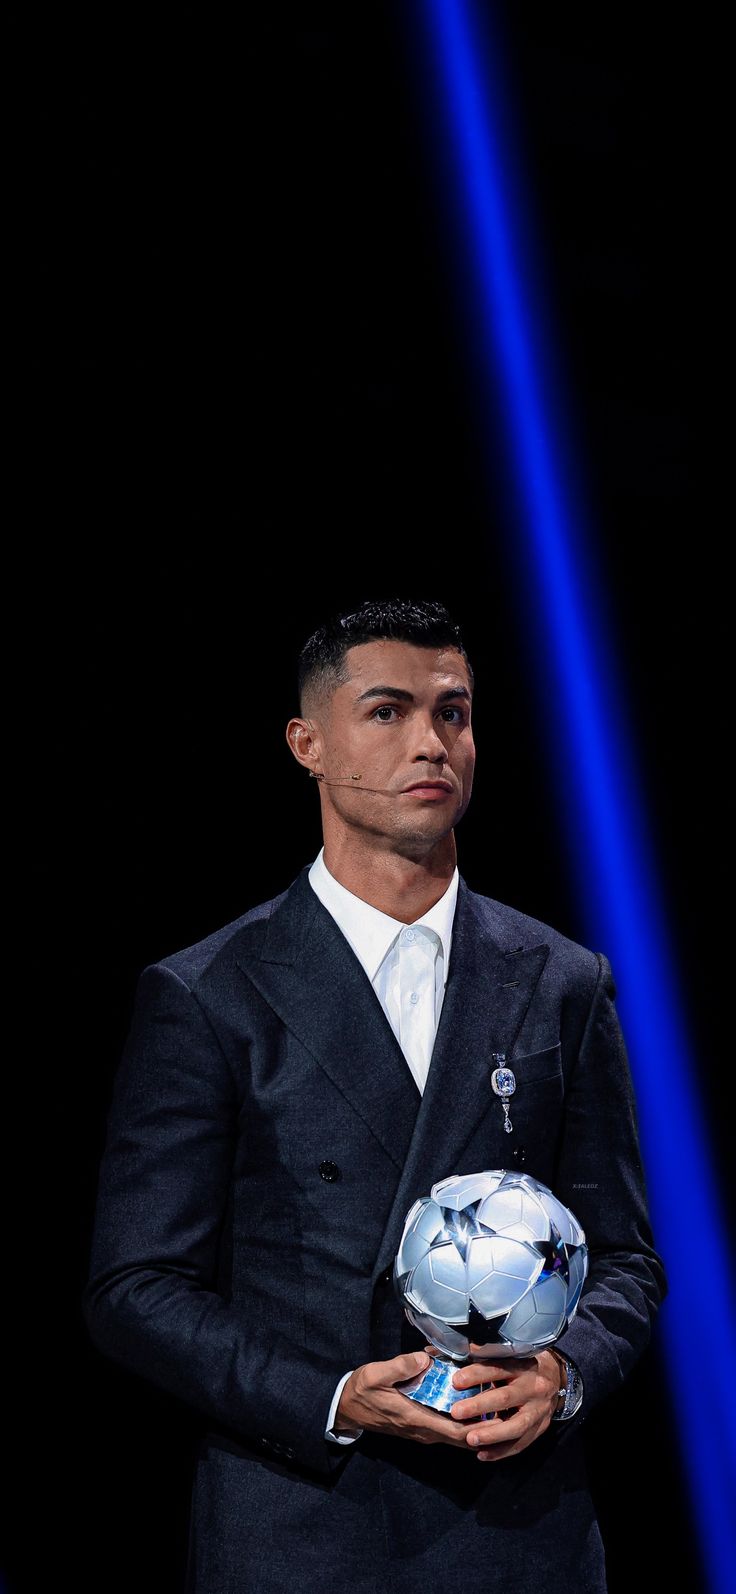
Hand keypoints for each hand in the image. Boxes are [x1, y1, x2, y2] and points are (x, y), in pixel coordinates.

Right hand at [336, 1351, 485, 1448]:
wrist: (346, 1408)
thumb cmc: (362, 1391)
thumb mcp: (376, 1374)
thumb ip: (401, 1366)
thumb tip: (426, 1358)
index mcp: (415, 1418)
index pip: (455, 1432)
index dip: (479, 1429)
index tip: (500, 1418)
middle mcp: (422, 1430)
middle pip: (460, 1436)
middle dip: (483, 1427)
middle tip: (505, 1410)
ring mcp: (420, 1429)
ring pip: (454, 1433)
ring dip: (473, 1423)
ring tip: (493, 1405)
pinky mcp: (418, 1424)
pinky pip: (445, 1427)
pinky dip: (460, 1419)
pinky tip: (470, 1402)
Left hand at [447, 1347, 563, 1460]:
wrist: (556, 1379)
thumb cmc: (520, 1365)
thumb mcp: (504, 1355)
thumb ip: (473, 1356)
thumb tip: (433, 1353)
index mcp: (520, 1364)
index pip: (497, 1368)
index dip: (476, 1375)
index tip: (456, 1381)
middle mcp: (532, 1387)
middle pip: (505, 1398)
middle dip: (479, 1406)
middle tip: (456, 1412)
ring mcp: (538, 1410)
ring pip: (516, 1425)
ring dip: (492, 1434)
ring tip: (470, 1440)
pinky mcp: (540, 1428)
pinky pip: (521, 1444)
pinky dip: (501, 1451)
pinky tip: (482, 1455)